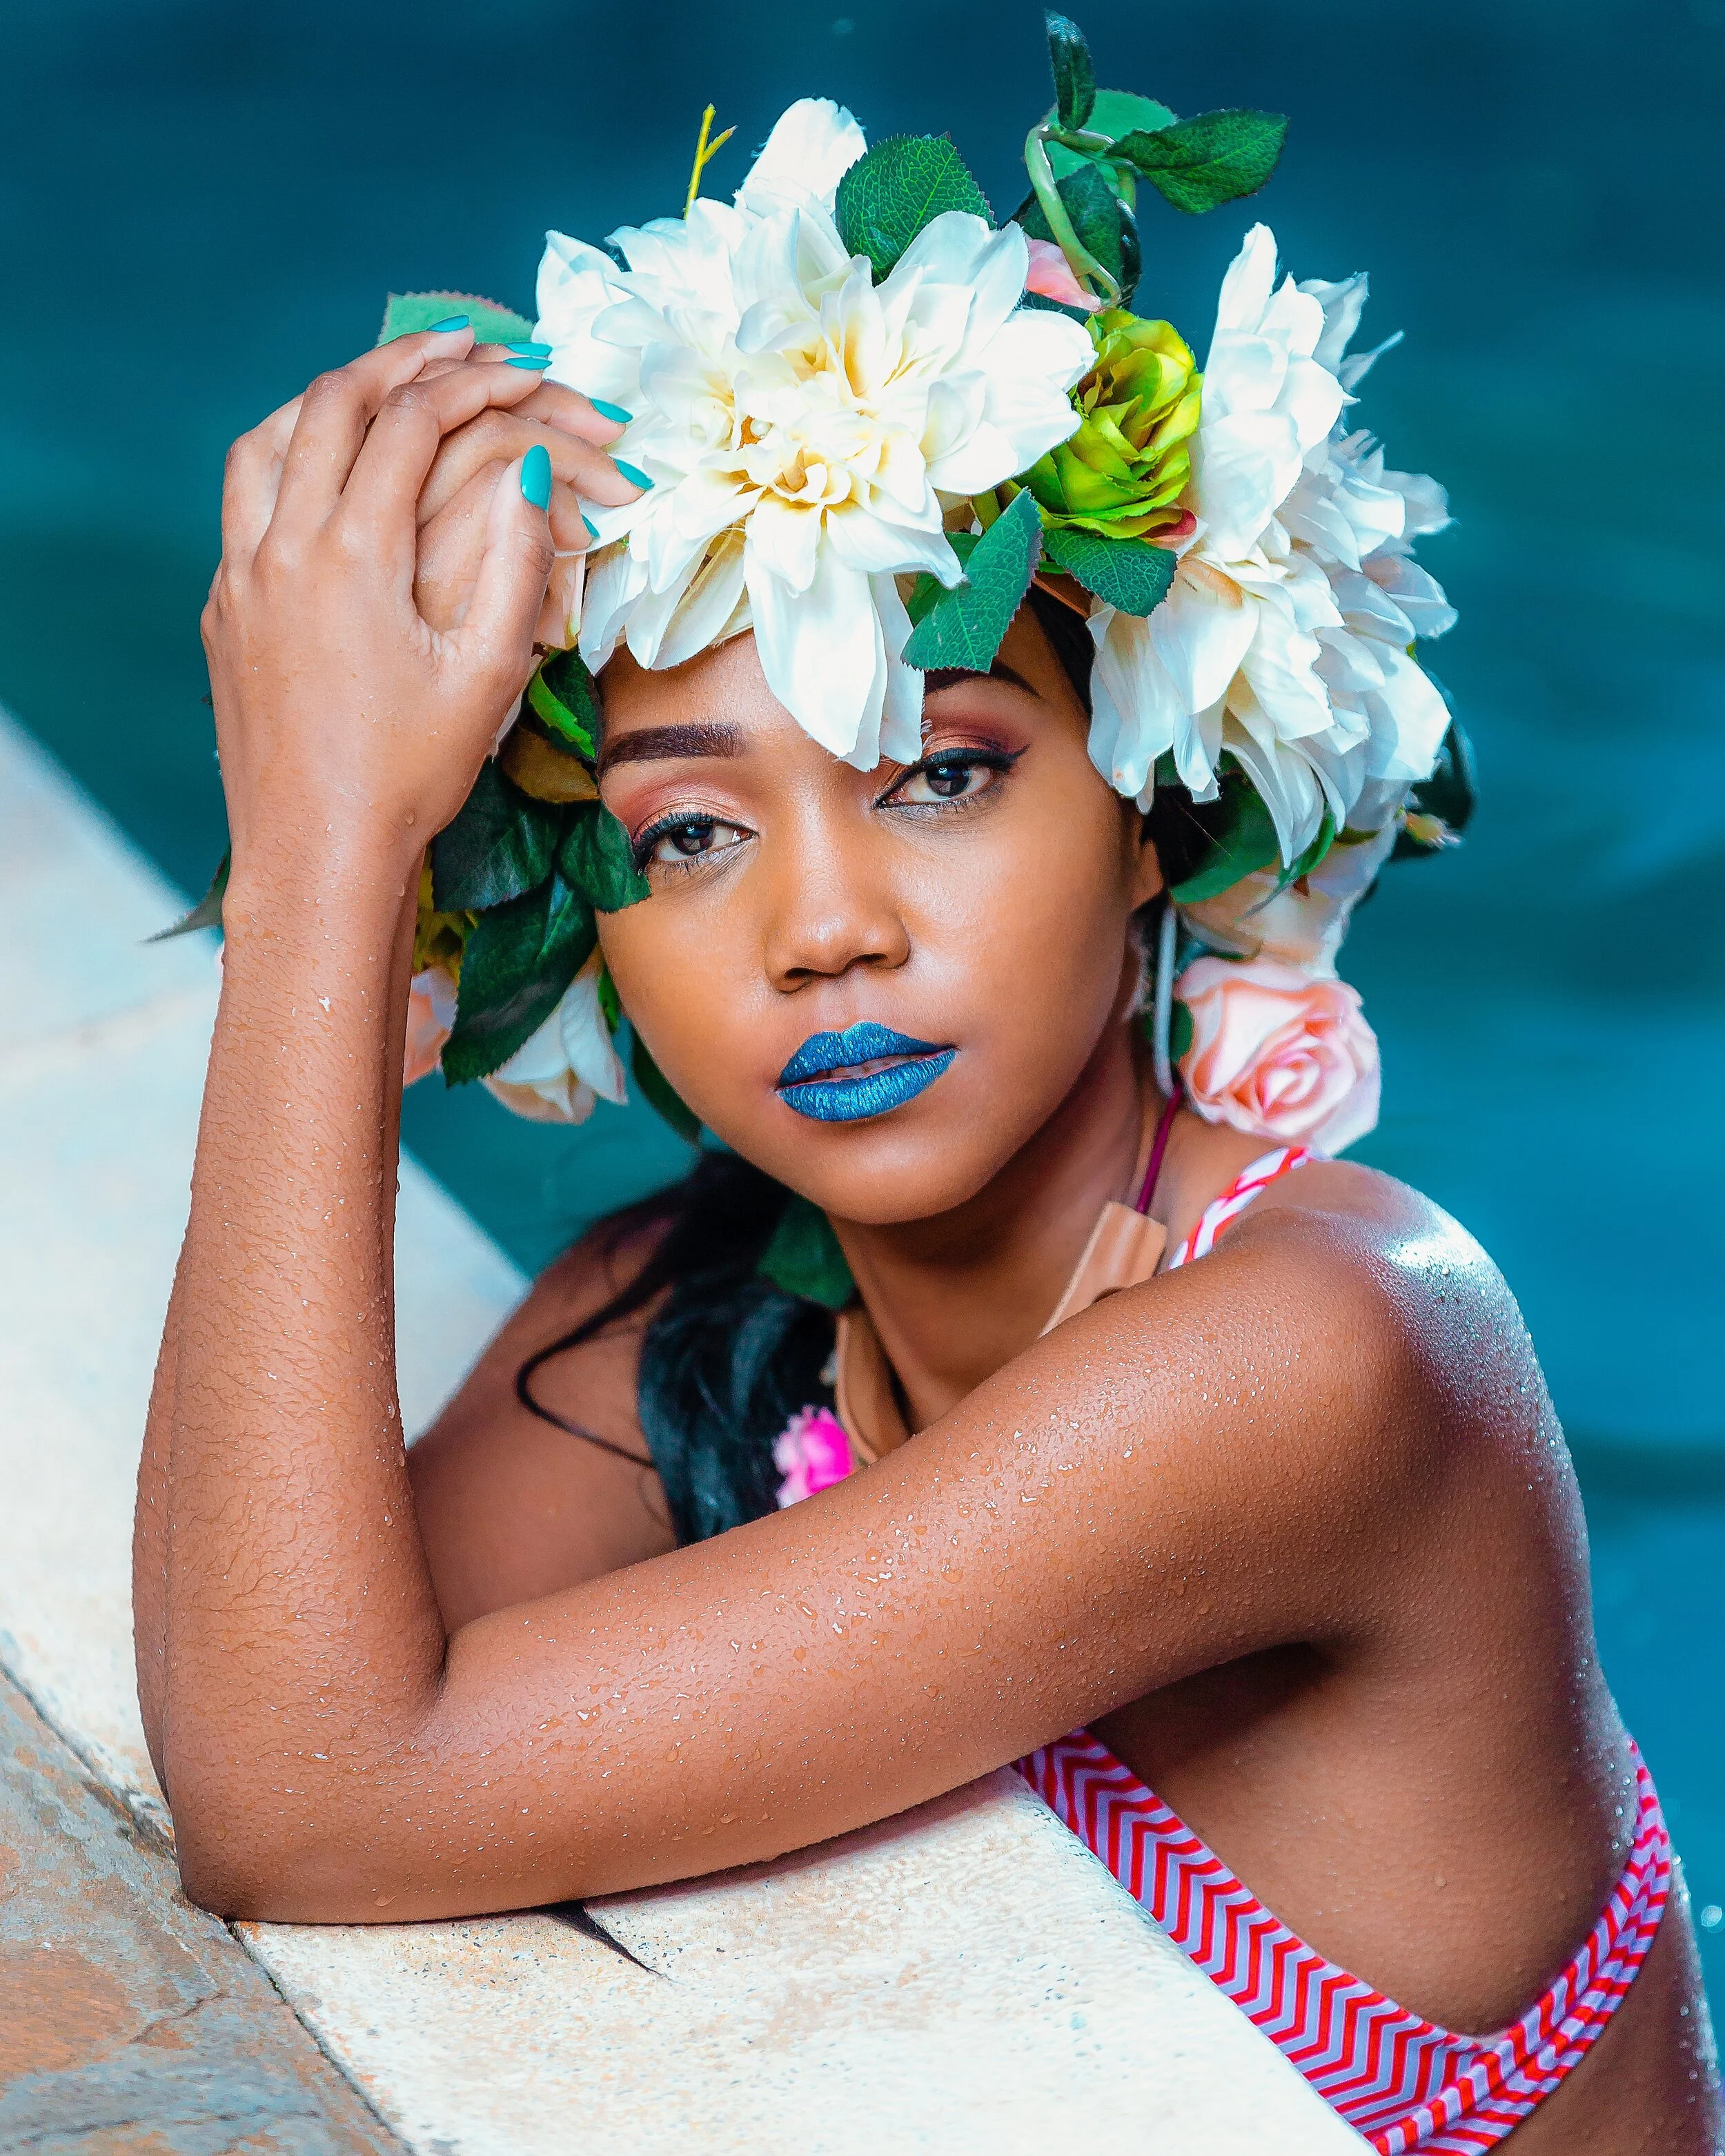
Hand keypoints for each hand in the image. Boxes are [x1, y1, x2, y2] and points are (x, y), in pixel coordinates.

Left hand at [203, 331, 636, 895]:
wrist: (318, 853)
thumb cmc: (412, 775)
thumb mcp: (490, 672)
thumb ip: (516, 561)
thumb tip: (531, 468)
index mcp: (352, 556)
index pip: (411, 424)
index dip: (473, 383)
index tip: (520, 368)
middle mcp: (282, 549)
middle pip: (333, 404)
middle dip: (403, 362)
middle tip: (461, 344)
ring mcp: (240, 577)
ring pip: (267, 438)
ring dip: (328, 396)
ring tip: (382, 386)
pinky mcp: (224, 611)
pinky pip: (243, 501)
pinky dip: (287, 456)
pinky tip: (323, 475)